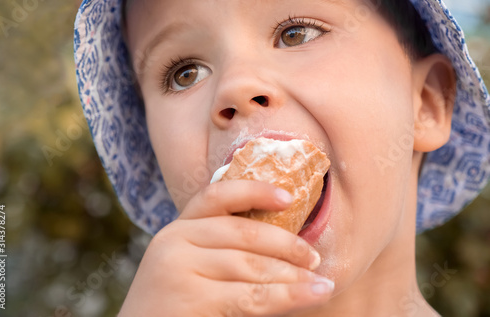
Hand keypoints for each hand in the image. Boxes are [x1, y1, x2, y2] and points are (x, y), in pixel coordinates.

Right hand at [118, 180, 333, 316]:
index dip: (254, 190)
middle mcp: (173, 240)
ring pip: (252, 265)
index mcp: (176, 229)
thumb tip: (283, 245)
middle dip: (287, 245)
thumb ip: (223, 251)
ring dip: (294, 275)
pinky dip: (290, 295)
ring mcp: (178, 267)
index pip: (216, 195)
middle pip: (244, 232)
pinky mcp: (189, 298)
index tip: (289, 196)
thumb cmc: (174, 307)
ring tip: (321, 284)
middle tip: (315, 259)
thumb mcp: (192, 268)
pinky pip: (251, 296)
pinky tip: (315, 293)